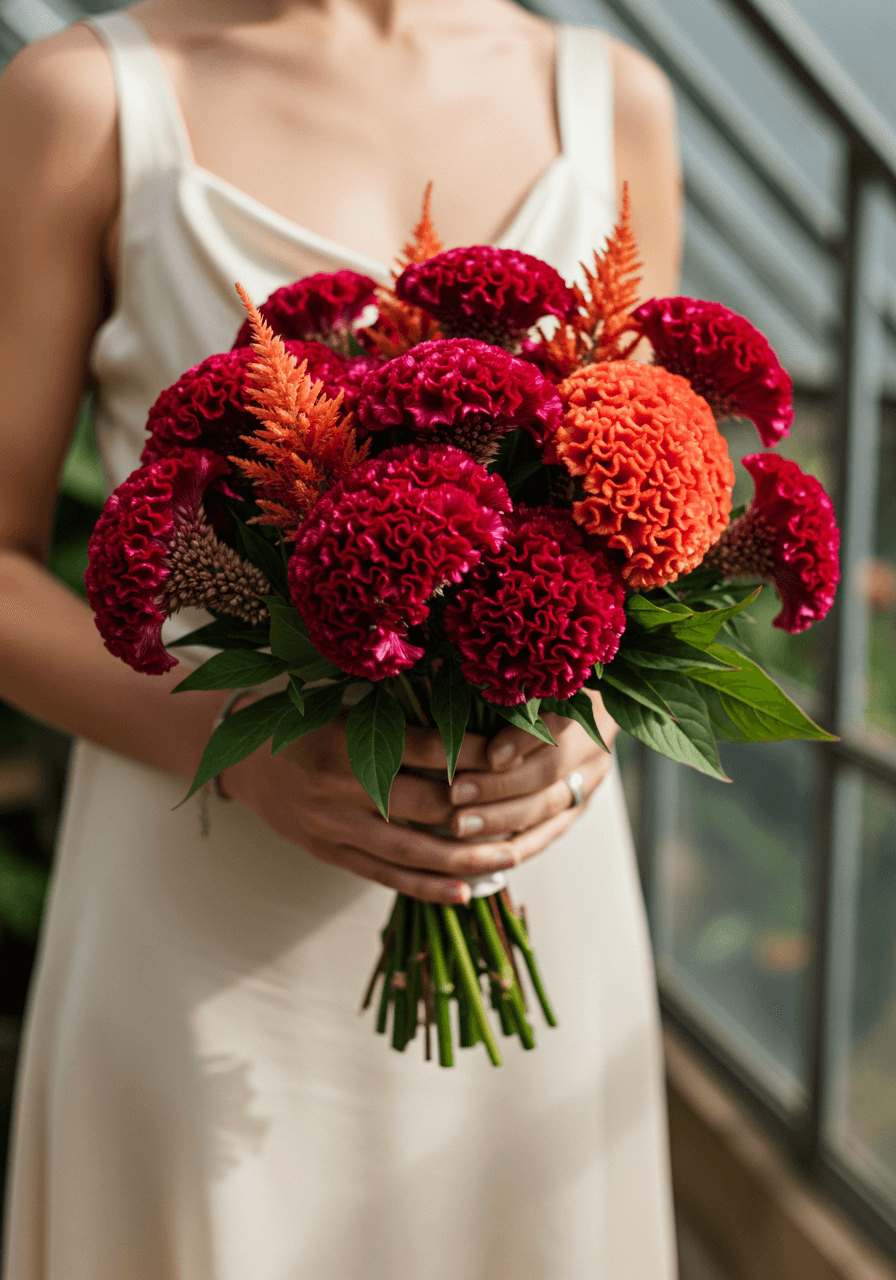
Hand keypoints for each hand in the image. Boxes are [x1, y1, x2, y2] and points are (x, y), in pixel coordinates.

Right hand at [218, 712, 516, 905]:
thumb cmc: (308, 723)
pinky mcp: (330, 854)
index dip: (473, 753)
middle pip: (423, 805)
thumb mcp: (346, 705)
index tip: (512, 755)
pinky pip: (385, 876)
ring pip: (409, 851)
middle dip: (478, 812)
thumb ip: (399, 713)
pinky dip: (427, 887)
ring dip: (464, 859)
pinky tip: (465, 892)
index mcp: (344, 739)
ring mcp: (332, 827)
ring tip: (508, 858)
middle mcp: (337, 787)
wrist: (246, 762)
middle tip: (525, 812)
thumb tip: (468, 705)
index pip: (424, 748)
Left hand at [445, 689, 616, 853]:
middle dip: (500, 786)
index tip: (489, 754)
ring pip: (547, 807)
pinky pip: (547, 834)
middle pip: (548, 772)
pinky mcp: (575, 809)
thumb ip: (492, 677)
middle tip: (456, 794)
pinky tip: (482, 853)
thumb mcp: (526, 676)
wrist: (589, 707)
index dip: (523, 741)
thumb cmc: (542, 681)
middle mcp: (591, 747)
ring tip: (458, 825)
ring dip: (500, 818)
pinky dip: (515, 845)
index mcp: (583, 703)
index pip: (558, 725)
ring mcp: (587, 782)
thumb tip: (439, 666)